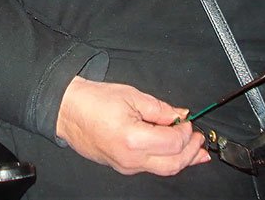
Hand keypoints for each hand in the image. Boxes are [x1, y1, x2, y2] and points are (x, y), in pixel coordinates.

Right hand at [56, 77, 208, 175]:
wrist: (66, 110)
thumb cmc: (92, 100)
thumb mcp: (131, 95)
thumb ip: (160, 108)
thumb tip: (180, 114)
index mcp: (133, 139)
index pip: (173, 143)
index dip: (186, 131)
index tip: (188, 121)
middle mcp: (130, 158)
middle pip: (173, 164)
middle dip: (191, 152)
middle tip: (199, 138)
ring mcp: (125, 166)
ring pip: (163, 169)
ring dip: (183, 160)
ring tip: (197, 151)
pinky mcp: (121, 167)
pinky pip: (150, 167)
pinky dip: (166, 160)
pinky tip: (173, 151)